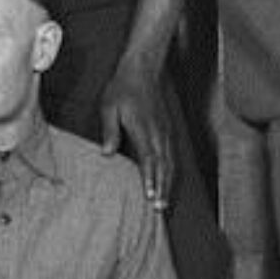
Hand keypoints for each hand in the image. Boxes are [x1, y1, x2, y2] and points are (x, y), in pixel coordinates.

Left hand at [98, 59, 174, 207]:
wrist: (143, 70)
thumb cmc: (122, 88)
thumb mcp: (109, 106)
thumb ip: (110, 130)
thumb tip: (107, 153)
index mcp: (144, 129)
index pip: (149, 159)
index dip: (149, 179)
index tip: (150, 196)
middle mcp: (158, 133)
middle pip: (163, 166)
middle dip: (162, 188)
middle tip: (160, 208)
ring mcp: (165, 132)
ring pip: (170, 163)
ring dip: (168, 183)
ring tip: (165, 202)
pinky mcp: (167, 130)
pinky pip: (172, 155)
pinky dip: (171, 171)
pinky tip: (168, 181)